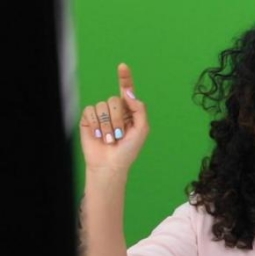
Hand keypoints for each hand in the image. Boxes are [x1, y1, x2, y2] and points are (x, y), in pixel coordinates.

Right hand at [78, 62, 148, 178]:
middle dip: (117, 119)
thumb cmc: (128, 149)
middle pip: (113, 100)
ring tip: (110, 138)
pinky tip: (99, 135)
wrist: (111, 164)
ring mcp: (101, 114)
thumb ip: (139, 109)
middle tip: (119, 134)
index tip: (123, 66)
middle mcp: (114, 110)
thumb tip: (128, 93)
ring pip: (101, 105)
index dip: (124, 78)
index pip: (126, 90)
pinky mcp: (88, 119)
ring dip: (107, 125)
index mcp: (129, 111)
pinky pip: (90, 111)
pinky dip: (95, 124)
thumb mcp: (142, 129)